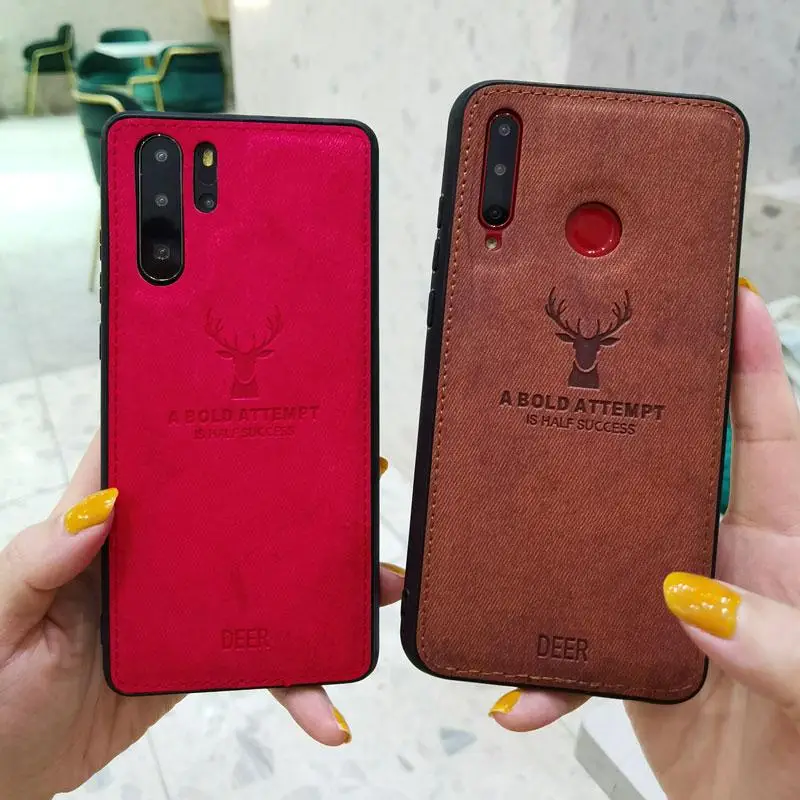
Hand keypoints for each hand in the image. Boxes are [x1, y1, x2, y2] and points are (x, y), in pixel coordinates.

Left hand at [0, 439, 402, 798]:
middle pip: (238, 512)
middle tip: (359, 489)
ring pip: (266, 582)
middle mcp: (156, 554)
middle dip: (301, 500)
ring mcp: (186, 604)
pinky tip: (326, 710)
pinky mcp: (202, 653)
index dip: (213, 421)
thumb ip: (39, 560)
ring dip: (324, 590)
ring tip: (377, 591)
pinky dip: (297, 683)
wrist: (5, 771)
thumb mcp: (0, 613)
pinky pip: (262, 660)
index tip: (271, 402)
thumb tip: (101, 505)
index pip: (160, 455)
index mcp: (106, 524)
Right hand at [488, 283, 799, 799]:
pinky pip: (571, 645)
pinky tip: (523, 689)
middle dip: (620, 421)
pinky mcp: (631, 656)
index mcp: (786, 548)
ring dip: (550, 548)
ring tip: (507, 529)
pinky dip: (541, 669)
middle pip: (662, 470)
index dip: (750, 364)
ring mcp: (668, 606)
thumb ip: (784, 646)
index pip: (768, 434)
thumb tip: (699, 605)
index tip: (724, 300)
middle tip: (576, 378)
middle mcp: (720, 563)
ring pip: (598, 548)